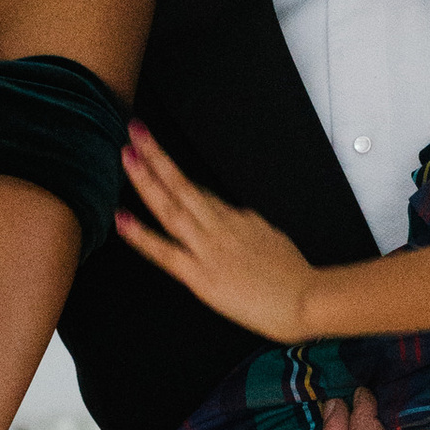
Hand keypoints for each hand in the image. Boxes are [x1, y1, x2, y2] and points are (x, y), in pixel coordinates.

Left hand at [117, 124, 314, 339]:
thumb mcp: (273, 241)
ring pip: (172, 207)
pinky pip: (165, 252)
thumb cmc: (295, 278)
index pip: (202, 196)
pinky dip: (141, 235)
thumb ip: (250, 230)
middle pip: (183, 184)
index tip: (157, 162)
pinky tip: (122, 219)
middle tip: (136, 132)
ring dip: (146, 179)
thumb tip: (239, 222)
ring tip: (126, 156)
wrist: (308, 298)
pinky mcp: (201, 274)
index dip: (176, 179)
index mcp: (240, 219)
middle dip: (157, 156)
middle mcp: (221, 226)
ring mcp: (209, 247)